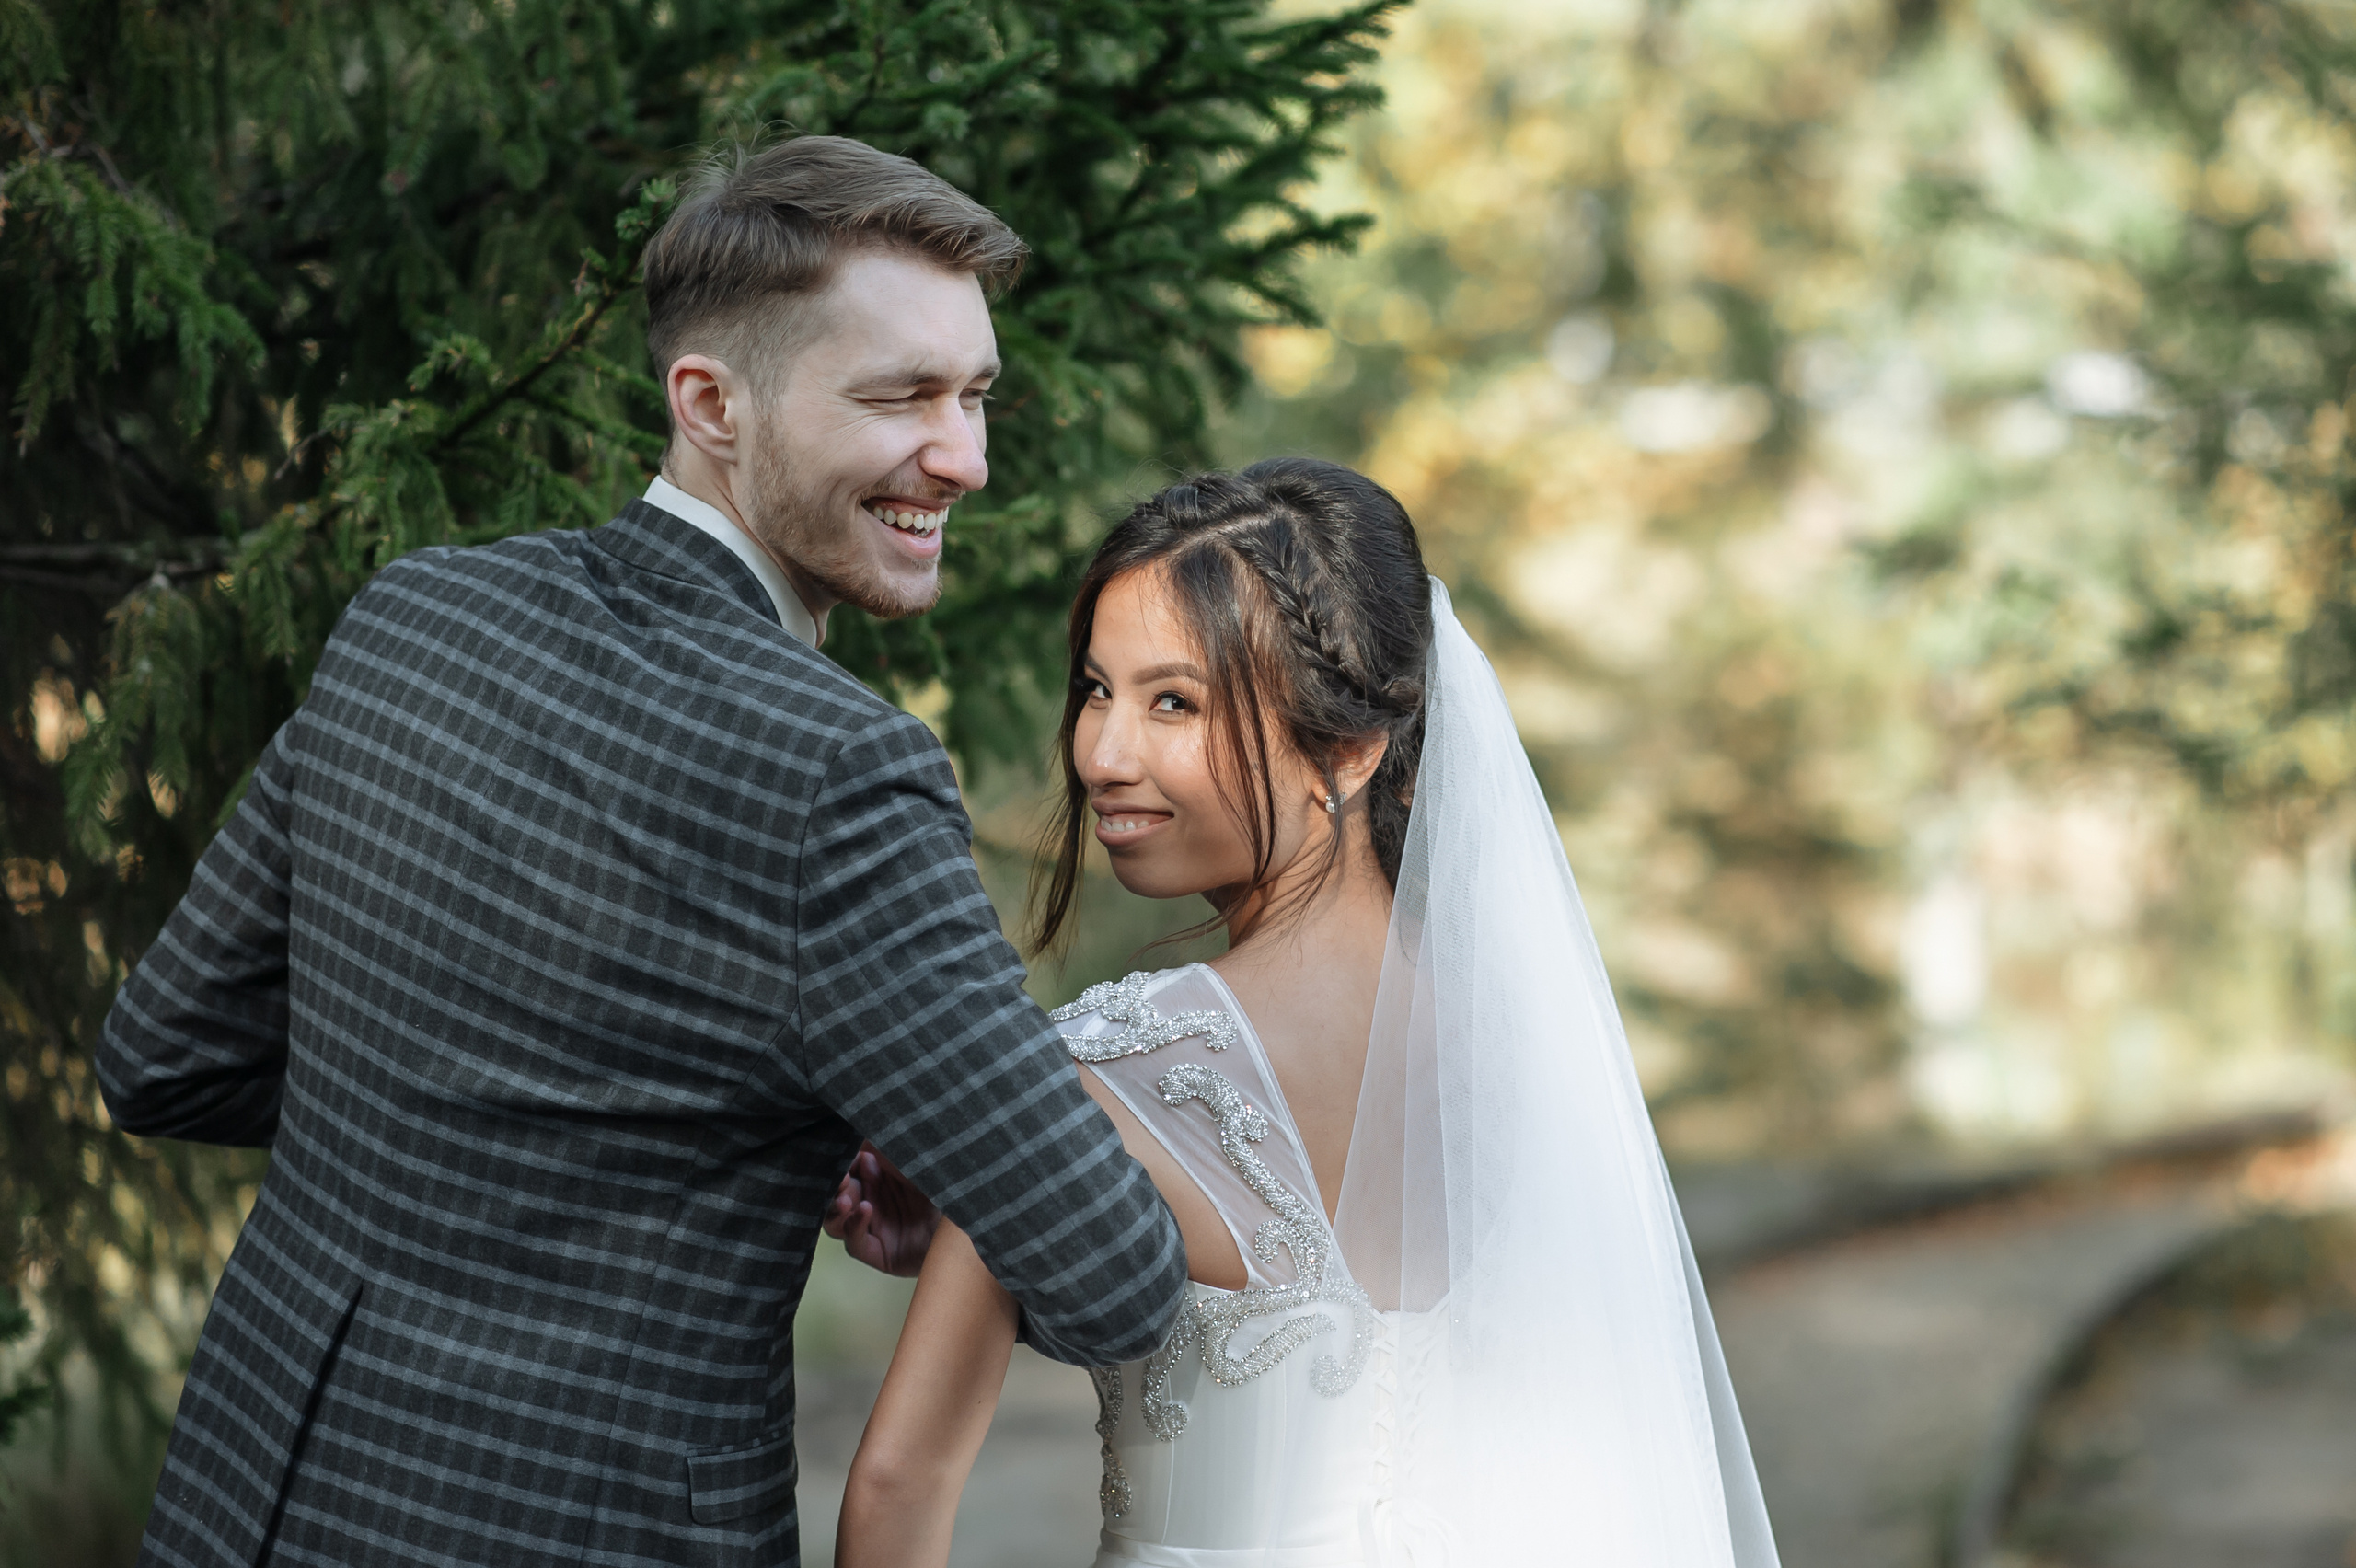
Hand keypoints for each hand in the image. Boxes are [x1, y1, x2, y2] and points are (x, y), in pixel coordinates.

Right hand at [823, 1142, 939, 1276]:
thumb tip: (854, 1141)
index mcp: (875, 1177)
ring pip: (836, 1223)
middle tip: (840, 1178)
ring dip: (835, 1209)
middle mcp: (871, 1203)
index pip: (842, 1173)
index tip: (838, 1156)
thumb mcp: (907, 1153)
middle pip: (835, 1198)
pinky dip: (854, 1227)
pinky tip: (864, 1210)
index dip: (837, 1167)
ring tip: (845, 1198)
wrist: (969, 1207)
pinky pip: (855, 1244)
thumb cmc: (940, 1175)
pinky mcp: (881, 1254)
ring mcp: (875, 1229)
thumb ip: (879, 1144)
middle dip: (833, 1188)